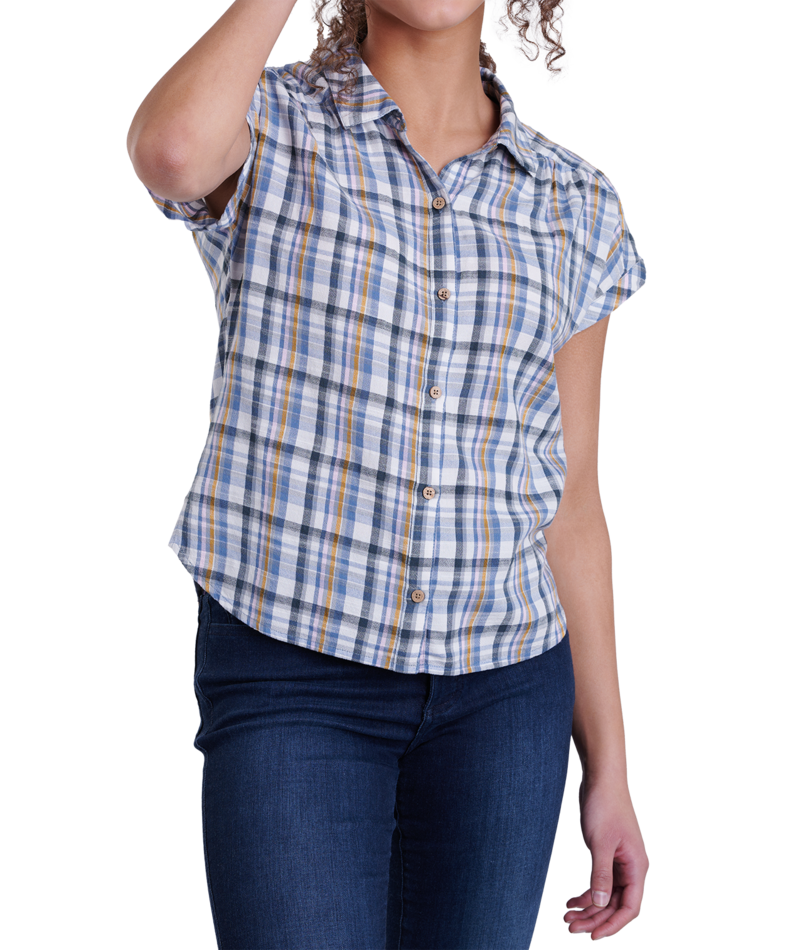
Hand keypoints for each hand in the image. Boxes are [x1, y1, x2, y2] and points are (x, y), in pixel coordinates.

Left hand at [563, 778, 648, 939]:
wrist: (601, 778)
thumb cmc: (605, 806)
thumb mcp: (600, 842)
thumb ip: (601, 874)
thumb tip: (599, 904)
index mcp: (636, 867)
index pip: (629, 907)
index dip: (612, 925)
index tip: (592, 936)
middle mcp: (631, 868)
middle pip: (615, 905)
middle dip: (594, 919)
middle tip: (570, 928)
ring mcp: (620, 862)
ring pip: (606, 895)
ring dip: (589, 908)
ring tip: (567, 917)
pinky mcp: (608, 854)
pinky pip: (600, 882)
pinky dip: (586, 893)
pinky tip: (571, 900)